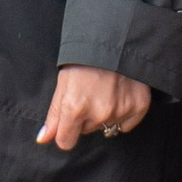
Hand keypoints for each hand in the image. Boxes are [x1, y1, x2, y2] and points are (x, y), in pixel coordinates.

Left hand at [38, 64, 152, 151]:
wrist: (116, 39)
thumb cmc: (85, 59)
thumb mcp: (63, 83)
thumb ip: (54, 114)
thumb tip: (43, 139)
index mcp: (74, 108)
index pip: (65, 142)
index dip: (65, 131)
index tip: (69, 120)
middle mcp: (98, 113)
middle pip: (86, 131)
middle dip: (85, 117)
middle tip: (89, 94)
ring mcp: (120, 111)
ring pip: (105, 127)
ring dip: (104, 114)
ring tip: (105, 91)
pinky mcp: (138, 107)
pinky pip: (126, 125)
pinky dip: (122, 114)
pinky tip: (119, 95)